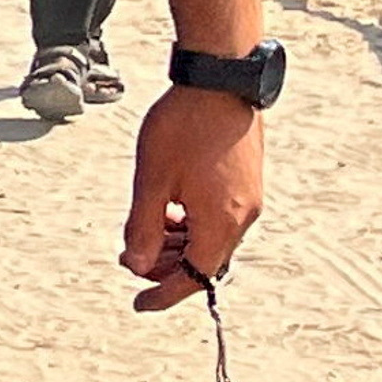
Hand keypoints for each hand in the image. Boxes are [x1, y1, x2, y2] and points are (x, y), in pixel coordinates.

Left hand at [123, 80, 263, 307]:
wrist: (221, 77)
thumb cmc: (183, 126)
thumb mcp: (152, 181)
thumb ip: (143, 228)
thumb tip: (138, 266)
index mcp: (220, 223)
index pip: (193, 278)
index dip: (163, 295)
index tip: (139, 305)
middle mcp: (243, 216)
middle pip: (205, 263)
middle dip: (168, 269)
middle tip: (132, 260)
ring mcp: (249, 198)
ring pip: (213, 240)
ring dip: (179, 246)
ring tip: (146, 234)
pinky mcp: (248, 180)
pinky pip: (221, 218)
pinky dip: (194, 225)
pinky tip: (170, 210)